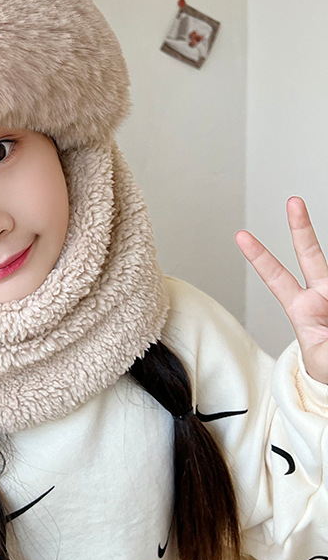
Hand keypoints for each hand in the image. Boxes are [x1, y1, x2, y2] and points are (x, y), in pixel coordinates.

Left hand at [235, 197, 327, 383]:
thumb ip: (326, 342)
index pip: (276, 277)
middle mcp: (321, 295)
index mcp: (301, 309)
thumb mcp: (322, 358)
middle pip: (311, 255)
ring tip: (326, 321)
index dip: (259, 257)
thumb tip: (327, 318)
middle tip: (292, 201)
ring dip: (325, 265)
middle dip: (300, 227)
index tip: (240, 235)